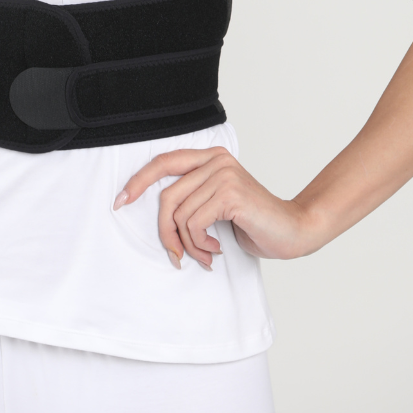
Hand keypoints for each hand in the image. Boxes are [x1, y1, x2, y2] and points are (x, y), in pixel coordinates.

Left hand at [113, 146, 322, 269]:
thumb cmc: (253, 222)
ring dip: (188, 244)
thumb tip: (160, 215)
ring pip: (179, 214)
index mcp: (210, 157)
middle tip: (176, 255)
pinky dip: (200, 245)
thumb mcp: (217, 204)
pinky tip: (216, 249)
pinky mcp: (230, 194)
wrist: (292, 231)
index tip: (120, 201)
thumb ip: (193, 197)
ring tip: (206, 253)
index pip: (163, 162)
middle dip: (165, 231)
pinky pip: (194, 224)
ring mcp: (224, 174)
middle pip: (167, 196)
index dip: (138, 181)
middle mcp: (216, 160)